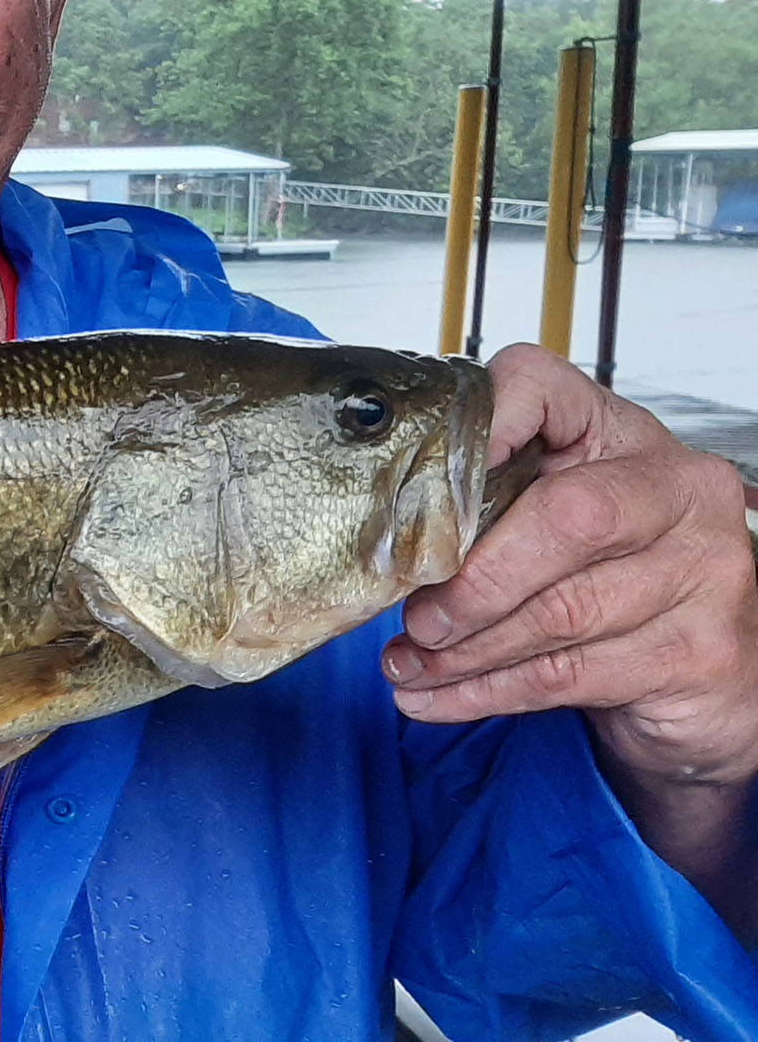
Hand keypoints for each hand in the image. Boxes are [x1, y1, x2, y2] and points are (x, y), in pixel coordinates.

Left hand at [381, 345, 757, 922]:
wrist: (704, 681)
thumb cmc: (607, 581)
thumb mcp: (554, 524)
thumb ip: (492, 508)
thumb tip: (382, 540)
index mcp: (626, 437)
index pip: (544, 390)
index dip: (480, 425)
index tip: (415, 478)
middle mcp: (679, 491)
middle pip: (565, 517)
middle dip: (473, 578)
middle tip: (414, 616)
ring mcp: (705, 571)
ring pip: (561, 611)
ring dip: (465, 649)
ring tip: (407, 665)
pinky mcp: (700, 655)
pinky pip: (569, 674)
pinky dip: (486, 691)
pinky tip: (435, 698)